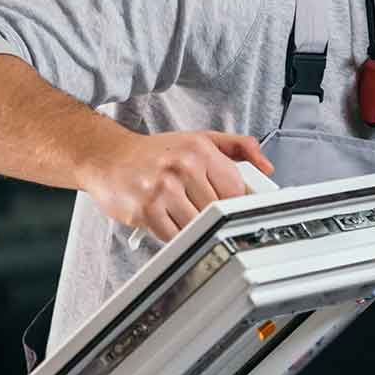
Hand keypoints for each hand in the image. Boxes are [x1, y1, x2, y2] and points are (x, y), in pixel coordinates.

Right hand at [76, 131, 274, 240]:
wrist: (108, 157)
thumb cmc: (155, 153)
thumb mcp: (198, 139)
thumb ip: (236, 147)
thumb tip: (267, 167)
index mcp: (199, 148)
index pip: (236, 187)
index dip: (236, 203)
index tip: (233, 209)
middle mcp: (182, 166)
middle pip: (218, 209)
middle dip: (212, 216)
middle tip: (202, 213)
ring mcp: (164, 189)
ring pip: (197, 225)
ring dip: (192, 227)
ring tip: (181, 213)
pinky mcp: (147, 210)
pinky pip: (174, 235)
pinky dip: (174, 234)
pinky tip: (166, 220)